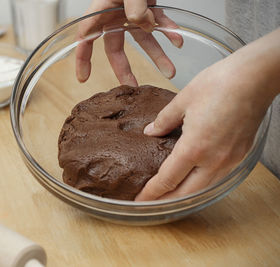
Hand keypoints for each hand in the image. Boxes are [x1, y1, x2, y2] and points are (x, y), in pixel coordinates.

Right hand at [76, 0, 182, 85]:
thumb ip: (134, 6)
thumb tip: (142, 25)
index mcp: (102, 9)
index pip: (86, 38)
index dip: (82, 59)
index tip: (84, 78)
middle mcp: (114, 14)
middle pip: (115, 47)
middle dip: (125, 68)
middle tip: (132, 86)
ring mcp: (130, 12)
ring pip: (141, 40)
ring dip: (156, 55)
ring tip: (170, 71)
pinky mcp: (146, 7)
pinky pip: (157, 24)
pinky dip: (168, 31)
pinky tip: (178, 40)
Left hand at [135, 28, 279, 199]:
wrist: (255, 78)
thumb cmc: (220, 83)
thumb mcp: (183, 100)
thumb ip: (163, 120)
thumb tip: (150, 132)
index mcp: (194, 147)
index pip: (168, 179)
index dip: (152, 193)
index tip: (140, 200)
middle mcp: (213, 160)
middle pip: (186, 193)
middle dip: (166, 201)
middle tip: (151, 204)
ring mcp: (229, 160)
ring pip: (203, 188)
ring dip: (184, 195)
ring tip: (169, 196)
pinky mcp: (239, 155)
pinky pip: (217, 177)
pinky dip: (201, 184)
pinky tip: (193, 178)